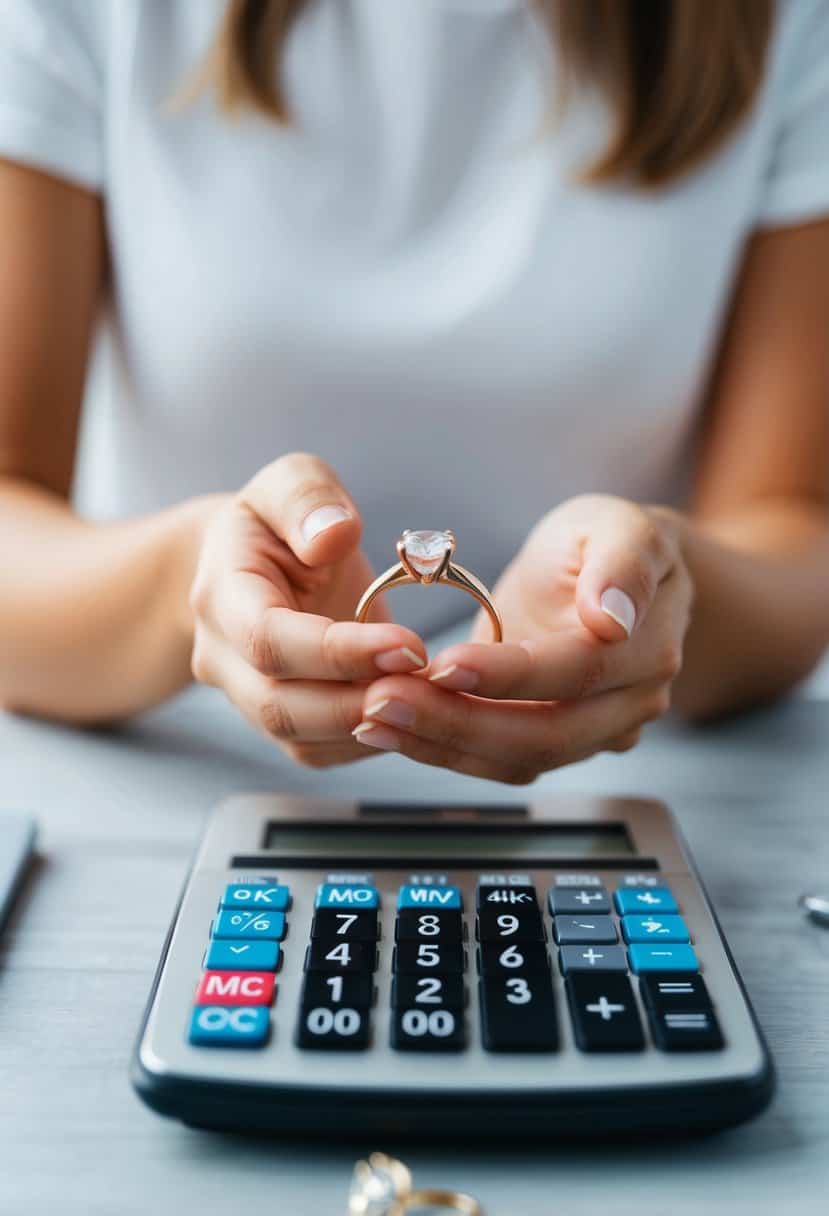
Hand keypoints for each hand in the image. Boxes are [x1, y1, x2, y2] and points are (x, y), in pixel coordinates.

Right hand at [189, 453, 426, 766]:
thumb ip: (307, 498)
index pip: (268, 640)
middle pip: (279, 706)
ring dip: (369, 729)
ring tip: (432, 701)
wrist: (249, 566)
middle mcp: (222, 657)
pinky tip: (418, 714)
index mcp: (221, 593)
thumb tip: (332, 535)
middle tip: (427, 686)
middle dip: (356, 703)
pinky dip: (370, 743)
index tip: (407, 646)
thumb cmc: (276, 522)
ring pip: (300, 739)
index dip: (337, 652)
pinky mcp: (280, 722)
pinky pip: (320, 753)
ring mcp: (246, 697)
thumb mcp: (289, 483)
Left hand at [352, 495, 692, 783]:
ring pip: (519, 760)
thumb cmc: (608, 538)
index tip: (442, 663)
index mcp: (648, 644)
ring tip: (372, 717)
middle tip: (382, 700)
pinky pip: (501, 761)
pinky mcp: (558, 744)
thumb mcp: (617, 523)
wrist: (615, 575)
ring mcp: (599, 732)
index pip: (577, 671)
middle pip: (545, 735)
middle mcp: (632, 702)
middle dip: (458, 723)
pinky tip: (391, 729)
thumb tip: (612, 618)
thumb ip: (623, 561)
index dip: (509, 675)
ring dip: (440, 744)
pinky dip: (444, 751)